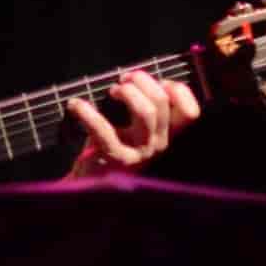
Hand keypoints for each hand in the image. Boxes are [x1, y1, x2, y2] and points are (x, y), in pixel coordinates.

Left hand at [66, 70, 200, 178]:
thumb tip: (136, 79)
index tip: (156, 83)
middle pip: (161, 102)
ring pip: (146, 111)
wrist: (90, 186)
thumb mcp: (134, 130)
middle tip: (123, 80)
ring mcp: (139, 153)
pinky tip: (75, 105)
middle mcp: (158, 144)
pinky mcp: (115, 159)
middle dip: (142, 81)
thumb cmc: (111, 149)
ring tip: (112, 91)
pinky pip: (103, 129)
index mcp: (166, 136)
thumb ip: (143, 108)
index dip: (177, 90)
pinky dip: (87, 113)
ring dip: (127, 92)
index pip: (190, 112)